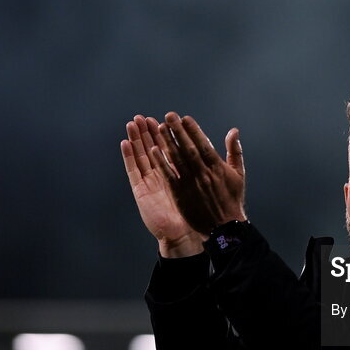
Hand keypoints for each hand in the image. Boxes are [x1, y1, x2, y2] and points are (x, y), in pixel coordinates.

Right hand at [120, 115, 204, 257]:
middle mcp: (162, 175)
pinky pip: (134, 171)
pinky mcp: (141, 191)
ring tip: (133, 123)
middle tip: (144, 116)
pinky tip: (125, 143)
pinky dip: (129, 157)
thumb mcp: (208, 183)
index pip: (170, 148)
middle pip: (153, 149)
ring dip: (136, 139)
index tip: (166, 118)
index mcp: (177, 172)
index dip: (168, 134)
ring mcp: (150, 182)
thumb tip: (224, 141)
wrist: (185, 233)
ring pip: (142, 156)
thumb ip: (213, 163)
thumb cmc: (198, 211)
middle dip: (149, 132)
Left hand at [151, 111, 246, 236]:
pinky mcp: (181, 194)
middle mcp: (203, 173)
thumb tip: (233, 131)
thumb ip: (235, 152)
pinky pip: (169, 175)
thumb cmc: (232, 200)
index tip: (184, 118)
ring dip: (167, 142)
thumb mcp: (238, 175)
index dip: (193, 130)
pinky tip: (154, 150)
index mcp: (217, 167)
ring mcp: (191, 183)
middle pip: (187, 148)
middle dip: (177, 131)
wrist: (224, 228)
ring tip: (158, 128)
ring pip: (176, 159)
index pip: (203, 143)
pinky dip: (161, 162)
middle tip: (168, 116)